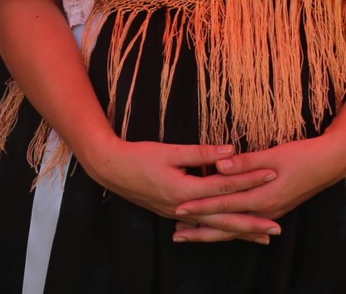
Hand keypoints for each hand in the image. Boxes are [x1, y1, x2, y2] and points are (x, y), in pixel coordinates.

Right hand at [75, 137, 276, 241]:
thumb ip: (201, 152)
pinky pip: (203, 226)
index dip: (249, 178)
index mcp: (185, 190)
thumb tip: (230, 151)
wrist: (110, 169)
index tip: (271, 174)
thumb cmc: (138, 156)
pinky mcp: (173, 214)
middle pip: (225, 217)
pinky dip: (219, 231)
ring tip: (262, 237)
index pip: (225, 185)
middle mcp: (184, 207)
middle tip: (277, 228)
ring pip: (215, 226)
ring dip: (240, 232)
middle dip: (252, 223)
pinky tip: (230, 234)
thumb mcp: (169, 151)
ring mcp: (178, 214)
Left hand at [172, 134, 345, 242]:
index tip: (178, 208)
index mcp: (263, 197)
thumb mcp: (272, 155)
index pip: (224, 204)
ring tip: (187, 233)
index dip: (201, 206)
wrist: (327, 165)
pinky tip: (214, 228)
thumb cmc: (300, 157)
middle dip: (201, 228)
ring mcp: (270, 212)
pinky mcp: (271, 209)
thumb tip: (221, 164)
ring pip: (235, 228)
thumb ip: (244, 163)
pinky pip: (244, 224)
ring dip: (211, 231)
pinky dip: (227, 228)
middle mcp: (265, 209)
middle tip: (176, 233)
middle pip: (227, 224)